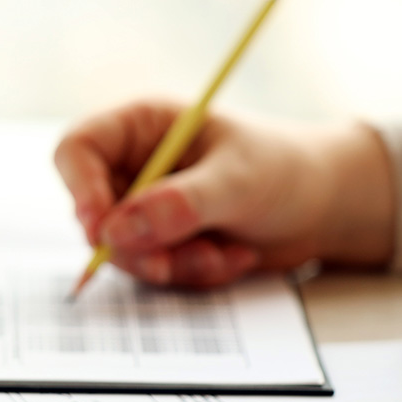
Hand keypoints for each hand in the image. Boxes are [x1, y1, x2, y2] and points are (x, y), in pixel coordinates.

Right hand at [54, 100, 395, 286]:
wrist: (323, 206)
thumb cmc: (285, 171)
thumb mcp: (237, 182)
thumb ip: (179, 205)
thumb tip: (116, 231)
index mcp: (142, 126)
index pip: (78, 149)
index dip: (80, 189)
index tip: (102, 229)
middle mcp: (136, 165)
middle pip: (93, 212)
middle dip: (137, 246)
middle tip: (172, 264)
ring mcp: (146, 207)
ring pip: (122, 251)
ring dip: (171, 265)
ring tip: (222, 255)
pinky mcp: (163, 242)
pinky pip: (153, 272)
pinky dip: (190, 274)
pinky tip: (231, 257)